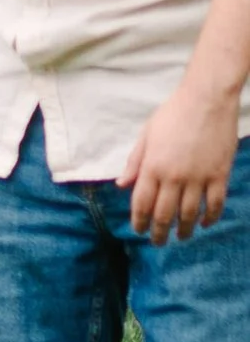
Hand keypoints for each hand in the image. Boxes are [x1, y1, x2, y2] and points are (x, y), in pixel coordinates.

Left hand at [122, 78, 240, 241]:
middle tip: (158, 242)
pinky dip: (210, 217)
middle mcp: (174, 176)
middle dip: (159, 232)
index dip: (139, 221)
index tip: (139, 230)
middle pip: (164, 214)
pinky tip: (205, 223)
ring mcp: (198, 177)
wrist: (206, 99)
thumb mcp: (147, 134)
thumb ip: (135, 162)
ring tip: (182, 236)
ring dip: (185, 229)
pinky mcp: (219, 174)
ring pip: (190, 214)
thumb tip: (122, 185)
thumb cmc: (173, 113)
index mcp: (152, 166)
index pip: (142, 203)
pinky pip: (215, 203)